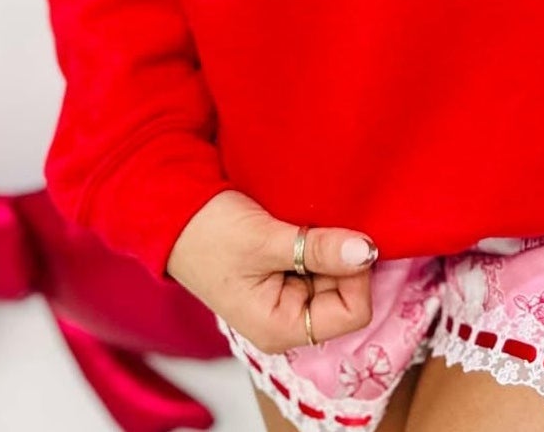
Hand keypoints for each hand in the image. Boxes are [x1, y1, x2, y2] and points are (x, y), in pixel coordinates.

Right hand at [166, 190, 378, 354]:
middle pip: (348, 292)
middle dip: (343, 257)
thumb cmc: (209, 234)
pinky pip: (321, 261)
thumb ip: (317, 249)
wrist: (176, 214)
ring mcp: (288, 298)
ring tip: (304, 223)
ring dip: (331, 246)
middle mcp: (289, 321)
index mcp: (282, 328)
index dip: (356, 273)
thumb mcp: (265, 240)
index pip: (353, 311)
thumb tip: (367, 251)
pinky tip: (302, 224)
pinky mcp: (286, 276)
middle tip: (319, 224)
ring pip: (338, 274)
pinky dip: (320, 241)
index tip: (342, 237)